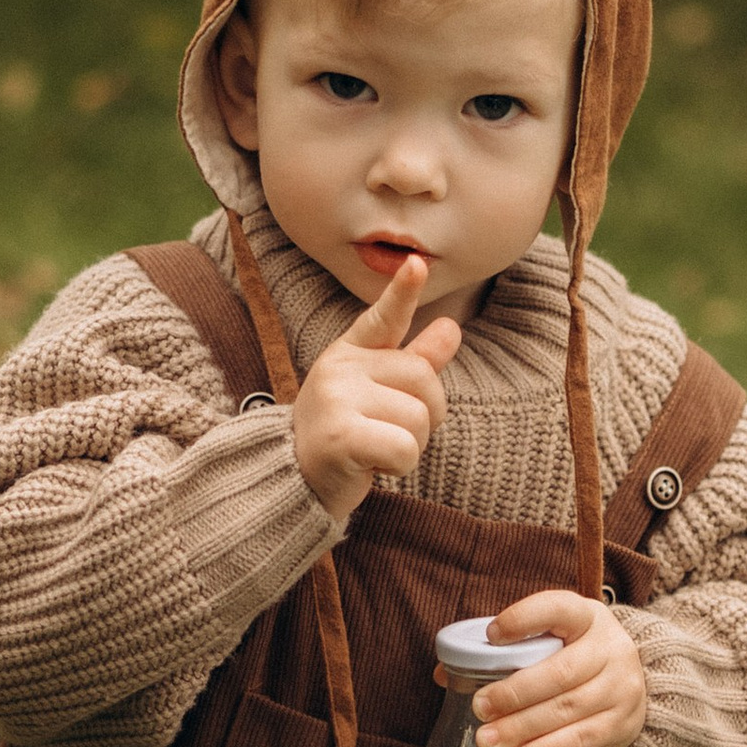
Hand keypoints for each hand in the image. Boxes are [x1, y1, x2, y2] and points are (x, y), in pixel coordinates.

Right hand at [289, 252, 459, 523]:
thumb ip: (414, 360)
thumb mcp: (376, 393)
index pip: (382, 318)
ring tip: (375, 450)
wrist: (294, 482)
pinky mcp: (340, 437)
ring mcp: (337, 399)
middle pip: (425, 380)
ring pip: (419, 418)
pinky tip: (373, 467)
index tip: (418, 263)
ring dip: (411, 445)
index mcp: (349, 353)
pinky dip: (401, 466)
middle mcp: (340, 368)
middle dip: (423, 415)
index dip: (402, 291)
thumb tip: (452, 327)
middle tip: (386, 431)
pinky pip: (406, 447)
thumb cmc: (344, 434)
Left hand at [470, 586, 647, 746]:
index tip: (491, 635)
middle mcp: (610, 648)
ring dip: (522, 728)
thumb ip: (505, 651)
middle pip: (559, 672)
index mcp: (586, 616)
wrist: (631, 686)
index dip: (524, 619)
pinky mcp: (621, 723)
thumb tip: (446, 674)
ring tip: (487, 741)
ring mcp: (621, 687)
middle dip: (515, 693)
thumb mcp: (552, 639)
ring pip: (567, 710)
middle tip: (479, 708)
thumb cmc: (574, 657)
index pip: (557, 609)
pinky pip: (580, 741)